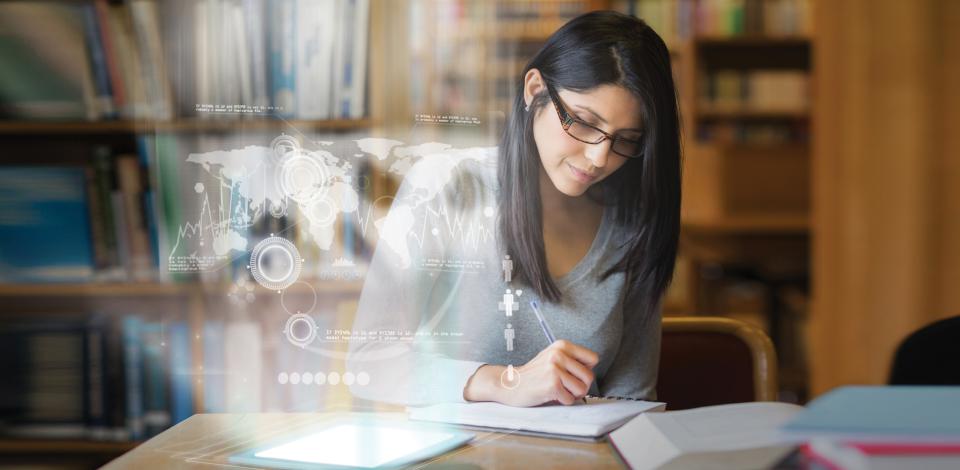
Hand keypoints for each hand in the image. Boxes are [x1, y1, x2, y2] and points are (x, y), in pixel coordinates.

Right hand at [463, 340, 598, 406]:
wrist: (510, 384)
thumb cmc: (534, 375)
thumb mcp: (553, 358)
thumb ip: (571, 360)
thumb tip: (592, 370)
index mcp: (562, 345)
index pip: (593, 358)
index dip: (586, 370)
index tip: (573, 374)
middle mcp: (559, 354)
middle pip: (589, 376)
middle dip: (580, 386)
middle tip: (565, 387)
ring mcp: (555, 369)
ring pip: (582, 389)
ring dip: (571, 395)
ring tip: (558, 391)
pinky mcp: (552, 384)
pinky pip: (570, 399)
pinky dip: (562, 401)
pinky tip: (550, 395)